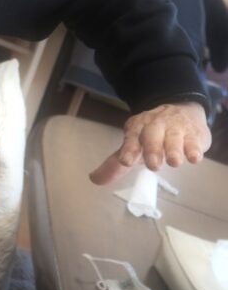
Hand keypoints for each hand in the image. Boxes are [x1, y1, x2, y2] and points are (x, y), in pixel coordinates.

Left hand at [89, 101, 210, 184]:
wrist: (181, 109)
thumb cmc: (152, 134)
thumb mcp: (133, 145)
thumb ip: (115, 164)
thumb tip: (94, 179)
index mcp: (137, 128)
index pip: (131, 137)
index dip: (128, 149)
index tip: (125, 161)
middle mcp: (155, 126)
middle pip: (152, 136)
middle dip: (152, 149)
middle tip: (153, 165)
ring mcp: (175, 129)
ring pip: (174, 138)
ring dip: (174, 150)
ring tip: (174, 162)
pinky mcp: (194, 134)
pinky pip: (194, 141)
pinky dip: (194, 149)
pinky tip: (193, 158)